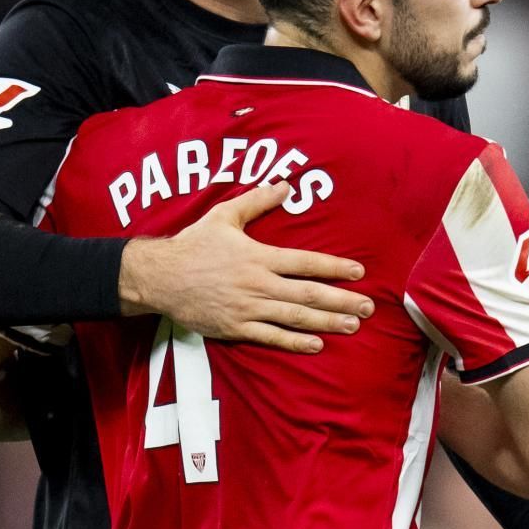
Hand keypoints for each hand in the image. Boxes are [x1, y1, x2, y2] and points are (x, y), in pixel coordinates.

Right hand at [118, 182, 372, 352]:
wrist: (160, 278)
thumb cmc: (192, 245)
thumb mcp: (223, 216)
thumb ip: (257, 201)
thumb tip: (285, 185)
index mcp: (258, 256)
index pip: (306, 262)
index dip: (335, 267)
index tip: (358, 272)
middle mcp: (258, 283)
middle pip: (308, 294)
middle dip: (342, 301)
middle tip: (368, 308)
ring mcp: (247, 308)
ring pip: (295, 318)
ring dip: (327, 322)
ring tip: (352, 326)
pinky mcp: (235, 328)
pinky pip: (271, 337)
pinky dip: (295, 342)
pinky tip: (317, 344)